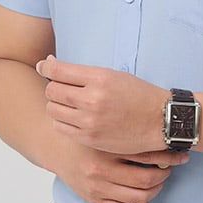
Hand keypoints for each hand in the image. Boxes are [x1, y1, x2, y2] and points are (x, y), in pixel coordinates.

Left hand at [35, 55, 168, 154]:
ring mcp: (90, 121)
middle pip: (52, 90)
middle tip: (61, 87)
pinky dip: (62, 121)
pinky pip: (61, 127)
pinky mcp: (90, 138)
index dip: (46, 66)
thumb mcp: (113, 75)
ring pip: (53, 110)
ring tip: (68, 103)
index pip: (58, 70)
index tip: (44, 66)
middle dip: (52, 87)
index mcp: (99, 78)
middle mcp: (93, 99)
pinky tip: (73, 117)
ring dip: (56, 105)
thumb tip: (50, 64)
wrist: (159, 121)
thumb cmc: (138, 95)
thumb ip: (82, 73)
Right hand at [50, 134, 190, 202]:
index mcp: (107, 147)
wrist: (57, 146)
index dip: (169, 155)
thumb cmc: (88, 134)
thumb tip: (163, 137)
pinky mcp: (95, 200)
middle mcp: (101, 169)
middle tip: (170, 167)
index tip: (179, 153)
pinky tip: (144, 198)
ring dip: (156, 189)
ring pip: (140, 197)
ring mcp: (98, 187)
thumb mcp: (107, 126)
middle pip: (147, 178)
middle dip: (165, 173)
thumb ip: (130, 132)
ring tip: (158, 179)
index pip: (147, 154)